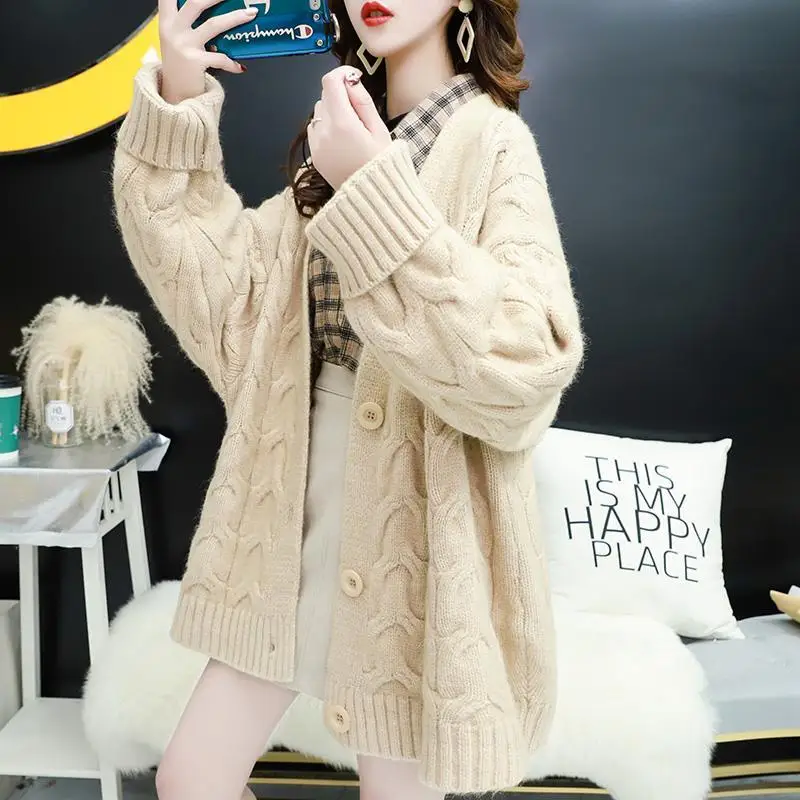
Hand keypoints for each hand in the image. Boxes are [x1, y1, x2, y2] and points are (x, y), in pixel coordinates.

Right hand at [158, 0, 254, 103]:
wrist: (174, 97)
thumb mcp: (176, 40)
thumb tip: (214, 10)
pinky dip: (232, 63)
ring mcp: (184, 46)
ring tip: (250, 14)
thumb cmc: (179, 67)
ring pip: (213, 24)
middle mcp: (173, 30)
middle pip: (196, 2)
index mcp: (167, 22)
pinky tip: (239, 67)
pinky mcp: (195, 62)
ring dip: (235, 17)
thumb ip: (186, 23)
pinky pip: (220, 58)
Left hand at [307, 66, 392, 190]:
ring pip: (319, 111)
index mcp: (343, 123)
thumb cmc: (380, 165)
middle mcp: (325, 132)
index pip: (331, 82)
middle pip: (325, 95)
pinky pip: (315, 129)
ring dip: (332, 111)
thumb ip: (363, 101)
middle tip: (358, 111)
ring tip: (351, 128)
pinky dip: (326, 127)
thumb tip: (351, 81)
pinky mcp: (315, 154)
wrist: (371, 198)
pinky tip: (342, 140)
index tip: (353, 78)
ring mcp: (317, 145)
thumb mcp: (379, 129)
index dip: (342, 75)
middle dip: (340, 95)